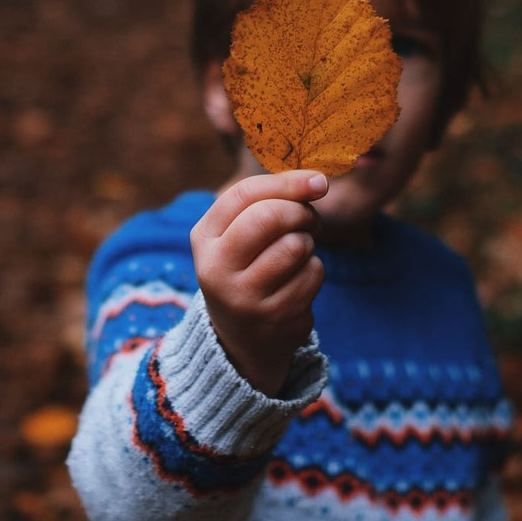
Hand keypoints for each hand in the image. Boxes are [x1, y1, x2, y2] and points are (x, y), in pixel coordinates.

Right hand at [190, 170, 329, 395]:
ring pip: (295, 245)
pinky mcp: (275, 317)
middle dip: (300, 211)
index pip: (244, 195)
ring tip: (297, 252)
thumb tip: (316, 181)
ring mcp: (245, 297)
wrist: (241, 339)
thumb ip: (267, 202)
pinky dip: (314, 270)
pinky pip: (312, 274)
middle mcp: (217, 269)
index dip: (286, 183)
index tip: (317, 181)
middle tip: (309, 219)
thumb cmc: (246, 269)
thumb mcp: (237, 235)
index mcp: (204, 239)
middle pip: (269, 217)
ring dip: (307, 243)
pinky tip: (298, 281)